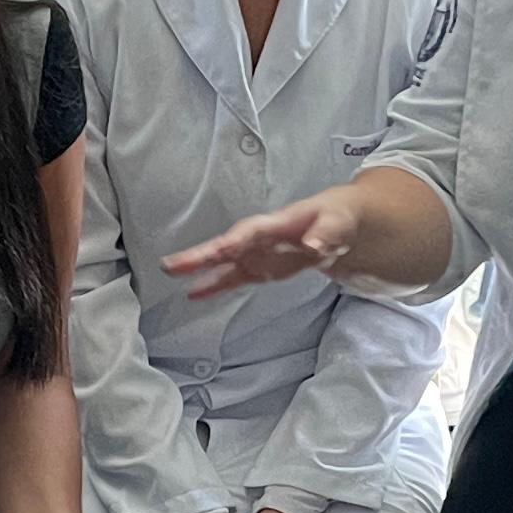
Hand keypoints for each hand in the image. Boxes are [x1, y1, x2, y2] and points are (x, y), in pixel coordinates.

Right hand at [165, 193, 354, 297]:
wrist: (340, 223)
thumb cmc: (338, 218)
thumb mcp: (339, 223)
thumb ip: (327, 234)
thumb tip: (315, 247)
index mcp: (276, 224)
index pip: (250, 233)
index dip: (232, 243)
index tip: (216, 252)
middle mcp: (260, 238)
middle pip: (226, 246)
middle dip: (201, 255)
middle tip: (171, 265)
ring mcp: (258, 254)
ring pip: (224, 262)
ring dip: (200, 269)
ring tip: (172, 275)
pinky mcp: (260, 269)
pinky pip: (234, 277)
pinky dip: (215, 285)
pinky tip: (194, 294)